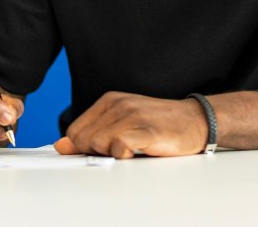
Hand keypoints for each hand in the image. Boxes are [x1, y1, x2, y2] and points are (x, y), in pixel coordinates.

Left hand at [54, 91, 207, 158]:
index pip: (75, 131)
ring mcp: (132, 115)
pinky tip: (137, 152)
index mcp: (110, 101)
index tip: (101, 152)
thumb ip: (93, 134)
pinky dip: (124, 155)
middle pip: (82, 140)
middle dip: (95, 152)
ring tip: (131, 150)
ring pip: (97, 144)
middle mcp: (118, 104)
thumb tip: (62, 146)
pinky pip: (118, 147)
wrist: (195, 121)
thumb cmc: (159, 125)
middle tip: (119, 151)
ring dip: (112, 154)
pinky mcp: (145, 130)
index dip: (84, 148)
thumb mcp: (122, 126)